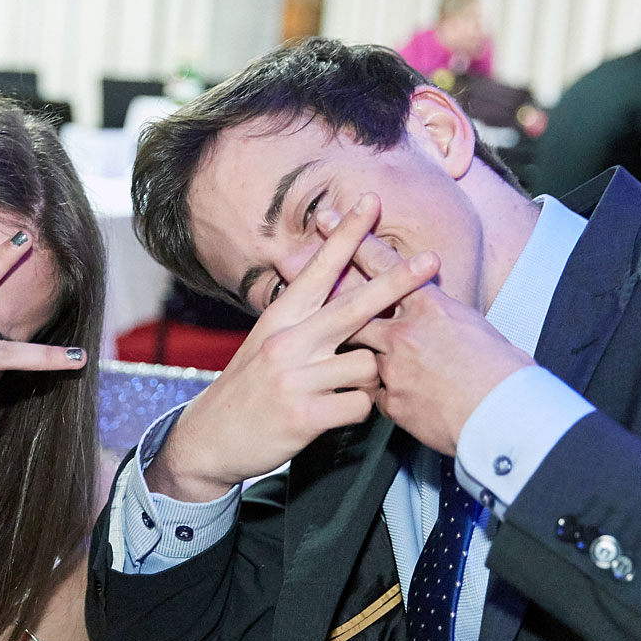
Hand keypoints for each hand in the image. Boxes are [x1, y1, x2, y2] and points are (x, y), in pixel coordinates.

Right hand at [148, 195, 439, 500]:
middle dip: (396, 282)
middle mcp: (287, 341)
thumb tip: (342, 288)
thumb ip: (304, 319)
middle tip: (431, 261)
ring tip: (344, 388)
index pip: (319, 268)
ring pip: (367, 365)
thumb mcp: (268, 342)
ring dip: (370, 378)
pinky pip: (359, 405)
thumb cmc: (250, 388)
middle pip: (354, 305)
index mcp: (281, 318)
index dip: (346, 235)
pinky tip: (337, 413)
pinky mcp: (303, 415)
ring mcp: (294, 378)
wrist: (209, 438)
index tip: (370, 203)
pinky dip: (358, 410)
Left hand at [318, 203, 532, 454]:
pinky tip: (366, 396)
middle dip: (321, 285)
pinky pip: (373, 394)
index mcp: (431, 307)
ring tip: (311, 340)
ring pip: (355, 350)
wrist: (508, 417)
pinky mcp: (392, 402)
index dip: (352, 241)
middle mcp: (405, 332)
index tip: (327, 219)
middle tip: (287, 260)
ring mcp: (394, 367)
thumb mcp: (480, 331)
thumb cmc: (509, 373)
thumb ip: (450, 322)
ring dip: (339, 346)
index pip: (383, 267)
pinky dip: (374, 392)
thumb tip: (445, 322)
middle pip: (353, 304)